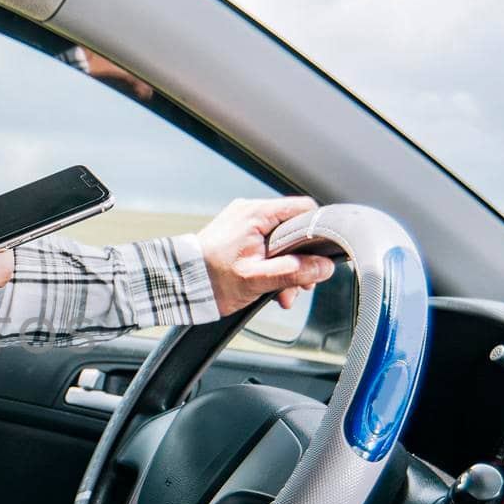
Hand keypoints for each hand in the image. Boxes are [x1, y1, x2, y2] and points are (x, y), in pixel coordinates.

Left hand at [195, 197, 335, 316]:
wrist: (178, 286)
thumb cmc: (210, 280)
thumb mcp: (257, 279)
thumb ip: (294, 272)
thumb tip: (324, 267)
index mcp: (255, 214)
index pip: (304, 209)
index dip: (318, 232)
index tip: (320, 257)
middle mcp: (250, 212)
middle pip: (294, 230)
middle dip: (300, 261)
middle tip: (299, 286)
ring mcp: (242, 223)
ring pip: (281, 242)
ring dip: (286, 269)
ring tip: (282, 293)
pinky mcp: (237, 236)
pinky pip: (265, 247)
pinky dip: (271, 266)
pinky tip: (271, 287)